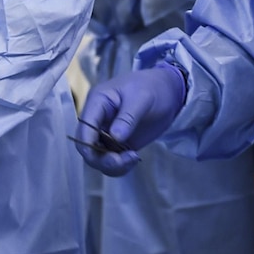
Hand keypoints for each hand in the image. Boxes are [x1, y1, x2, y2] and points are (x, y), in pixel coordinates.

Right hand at [73, 62, 186, 176]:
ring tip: (134, 158)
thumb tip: (115, 137)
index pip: (84, 126)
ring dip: (112, 165)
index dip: (89, 144)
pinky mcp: (117, 144)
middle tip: (125, 160)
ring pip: (97, 157)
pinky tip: (134, 159)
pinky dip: (120, 166)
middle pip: (87, 146)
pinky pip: (111, 161)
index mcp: (98, 101)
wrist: (168, 92)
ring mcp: (106, 133)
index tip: (109, 156)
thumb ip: (128, 117)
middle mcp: (97, 119)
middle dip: (102, 159)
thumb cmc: (153, 87)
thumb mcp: (142, 97)